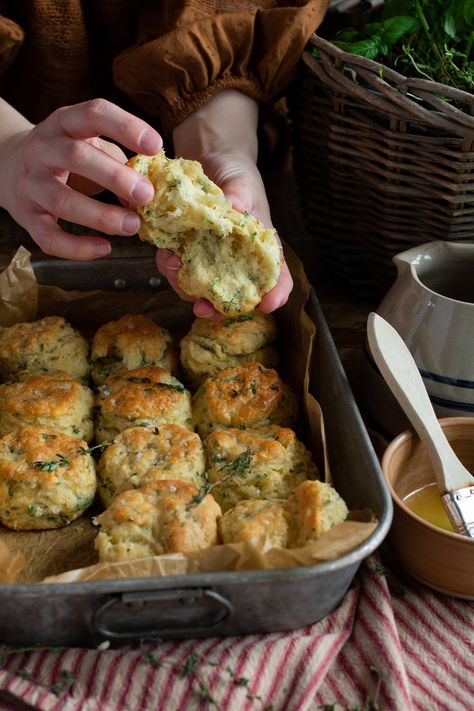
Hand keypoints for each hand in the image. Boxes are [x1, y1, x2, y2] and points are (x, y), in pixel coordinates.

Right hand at [0, 98, 161, 259]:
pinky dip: (77, 247)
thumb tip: (153, 190)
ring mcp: (30, 183)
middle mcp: (42, 148)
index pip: (93, 113)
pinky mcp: (26, 215)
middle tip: (147, 195)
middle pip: (76, 156)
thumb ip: (120, 161)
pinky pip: (49, 237)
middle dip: (115, 177)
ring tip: (133, 226)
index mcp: (64, 123)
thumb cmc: (68, 157)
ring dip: (101, 216)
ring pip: (62, 200)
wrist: (9, 167)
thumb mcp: (91, 144)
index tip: (156, 146)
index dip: (125, 127)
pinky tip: (104, 248)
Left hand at [157, 90, 292, 317]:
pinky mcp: (185, 250)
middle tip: (203, 308)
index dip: (276, 294)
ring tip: (173, 267)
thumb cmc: (235, 170)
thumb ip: (240, 196)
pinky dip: (169, 267)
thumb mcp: (242, 179)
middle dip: (218, 308)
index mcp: (260, 246)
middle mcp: (236, 259)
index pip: (276, 276)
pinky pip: (178, 270)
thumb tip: (234, 210)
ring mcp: (209, 258)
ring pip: (201, 288)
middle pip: (234, 295)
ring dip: (185, 288)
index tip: (268, 304)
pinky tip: (164, 254)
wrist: (207, 157)